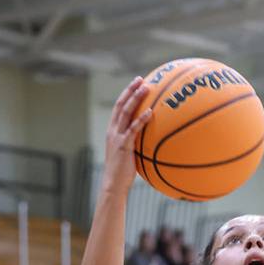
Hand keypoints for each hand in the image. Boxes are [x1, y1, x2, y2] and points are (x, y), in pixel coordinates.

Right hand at [101, 77, 152, 194]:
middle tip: (141, 80)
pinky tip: (150, 112)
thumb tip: (150, 141)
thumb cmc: (123, 173)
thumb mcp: (128, 155)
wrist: (113, 184)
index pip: (119, 108)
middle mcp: (113, 131)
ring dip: (136, 98)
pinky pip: (133, 129)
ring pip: (126, 112)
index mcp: (113, 131)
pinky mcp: (123, 145)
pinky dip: (141, 119)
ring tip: (147, 88)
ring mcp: (117, 137)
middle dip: (130, 91)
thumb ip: (136, 145)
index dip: (126, 95)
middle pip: (121, 105)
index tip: (136, 84)